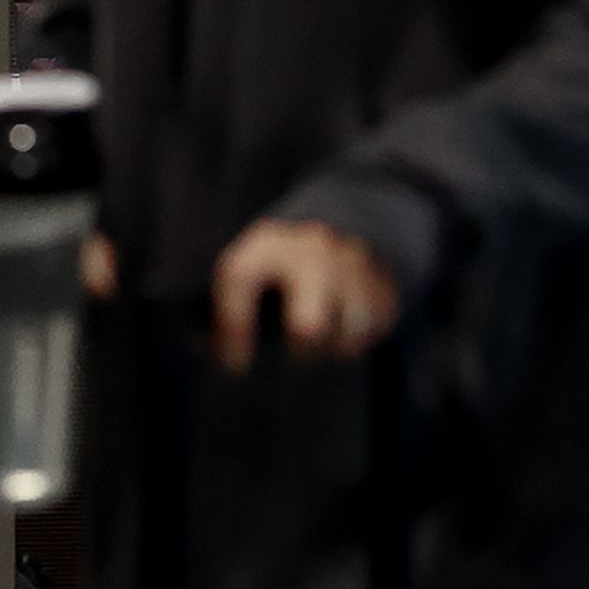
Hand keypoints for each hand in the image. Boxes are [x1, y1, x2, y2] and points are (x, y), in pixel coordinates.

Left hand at [211, 219, 395, 373]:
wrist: (344, 223)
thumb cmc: (281, 264)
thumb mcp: (249, 269)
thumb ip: (226, 308)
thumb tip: (203, 348)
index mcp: (265, 244)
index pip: (239, 281)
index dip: (232, 327)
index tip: (234, 365)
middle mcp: (310, 251)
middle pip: (307, 324)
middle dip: (300, 349)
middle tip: (297, 350)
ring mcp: (353, 266)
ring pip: (349, 332)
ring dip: (335, 345)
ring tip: (324, 335)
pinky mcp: (385, 283)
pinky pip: (376, 329)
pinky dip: (360, 337)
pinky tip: (347, 323)